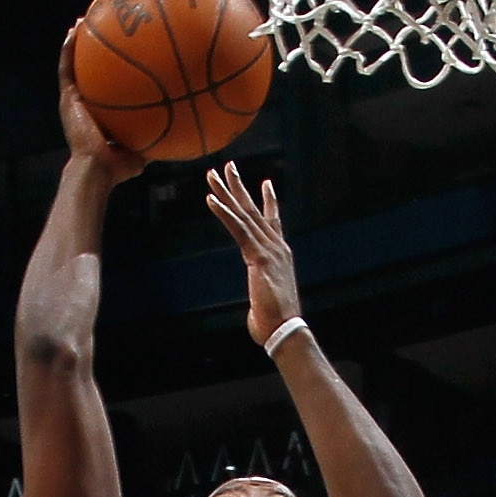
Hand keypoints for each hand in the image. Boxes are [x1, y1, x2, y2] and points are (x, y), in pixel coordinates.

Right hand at [58, 25, 144, 184]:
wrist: (96, 170)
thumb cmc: (117, 168)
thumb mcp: (143, 151)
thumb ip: (157, 140)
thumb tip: (182, 136)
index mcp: (99, 117)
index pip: (104, 91)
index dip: (110, 74)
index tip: (120, 58)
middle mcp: (84, 106)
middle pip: (87, 73)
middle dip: (92, 53)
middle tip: (101, 31)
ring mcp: (73, 101)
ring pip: (72, 65)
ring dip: (76, 43)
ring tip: (83, 21)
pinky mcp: (67, 98)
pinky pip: (66, 67)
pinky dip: (69, 48)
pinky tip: (76, 30)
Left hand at [206, 161, 302, 345]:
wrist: (284, 329)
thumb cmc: (275, 322)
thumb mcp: (266, 300)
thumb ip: (261, 295)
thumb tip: (258, 309)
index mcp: (280, 255)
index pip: (272, 222)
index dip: (268, 201)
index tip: (265, 183)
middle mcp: (277, 247)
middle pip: (254, 210)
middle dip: (240, 187)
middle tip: (228, 167)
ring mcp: (268, 249)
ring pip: (244, 214)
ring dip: (227, 192)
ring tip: (212, 175)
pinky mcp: (258, 256)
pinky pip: (238, 229)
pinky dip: (224, 212)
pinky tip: (211, 199)